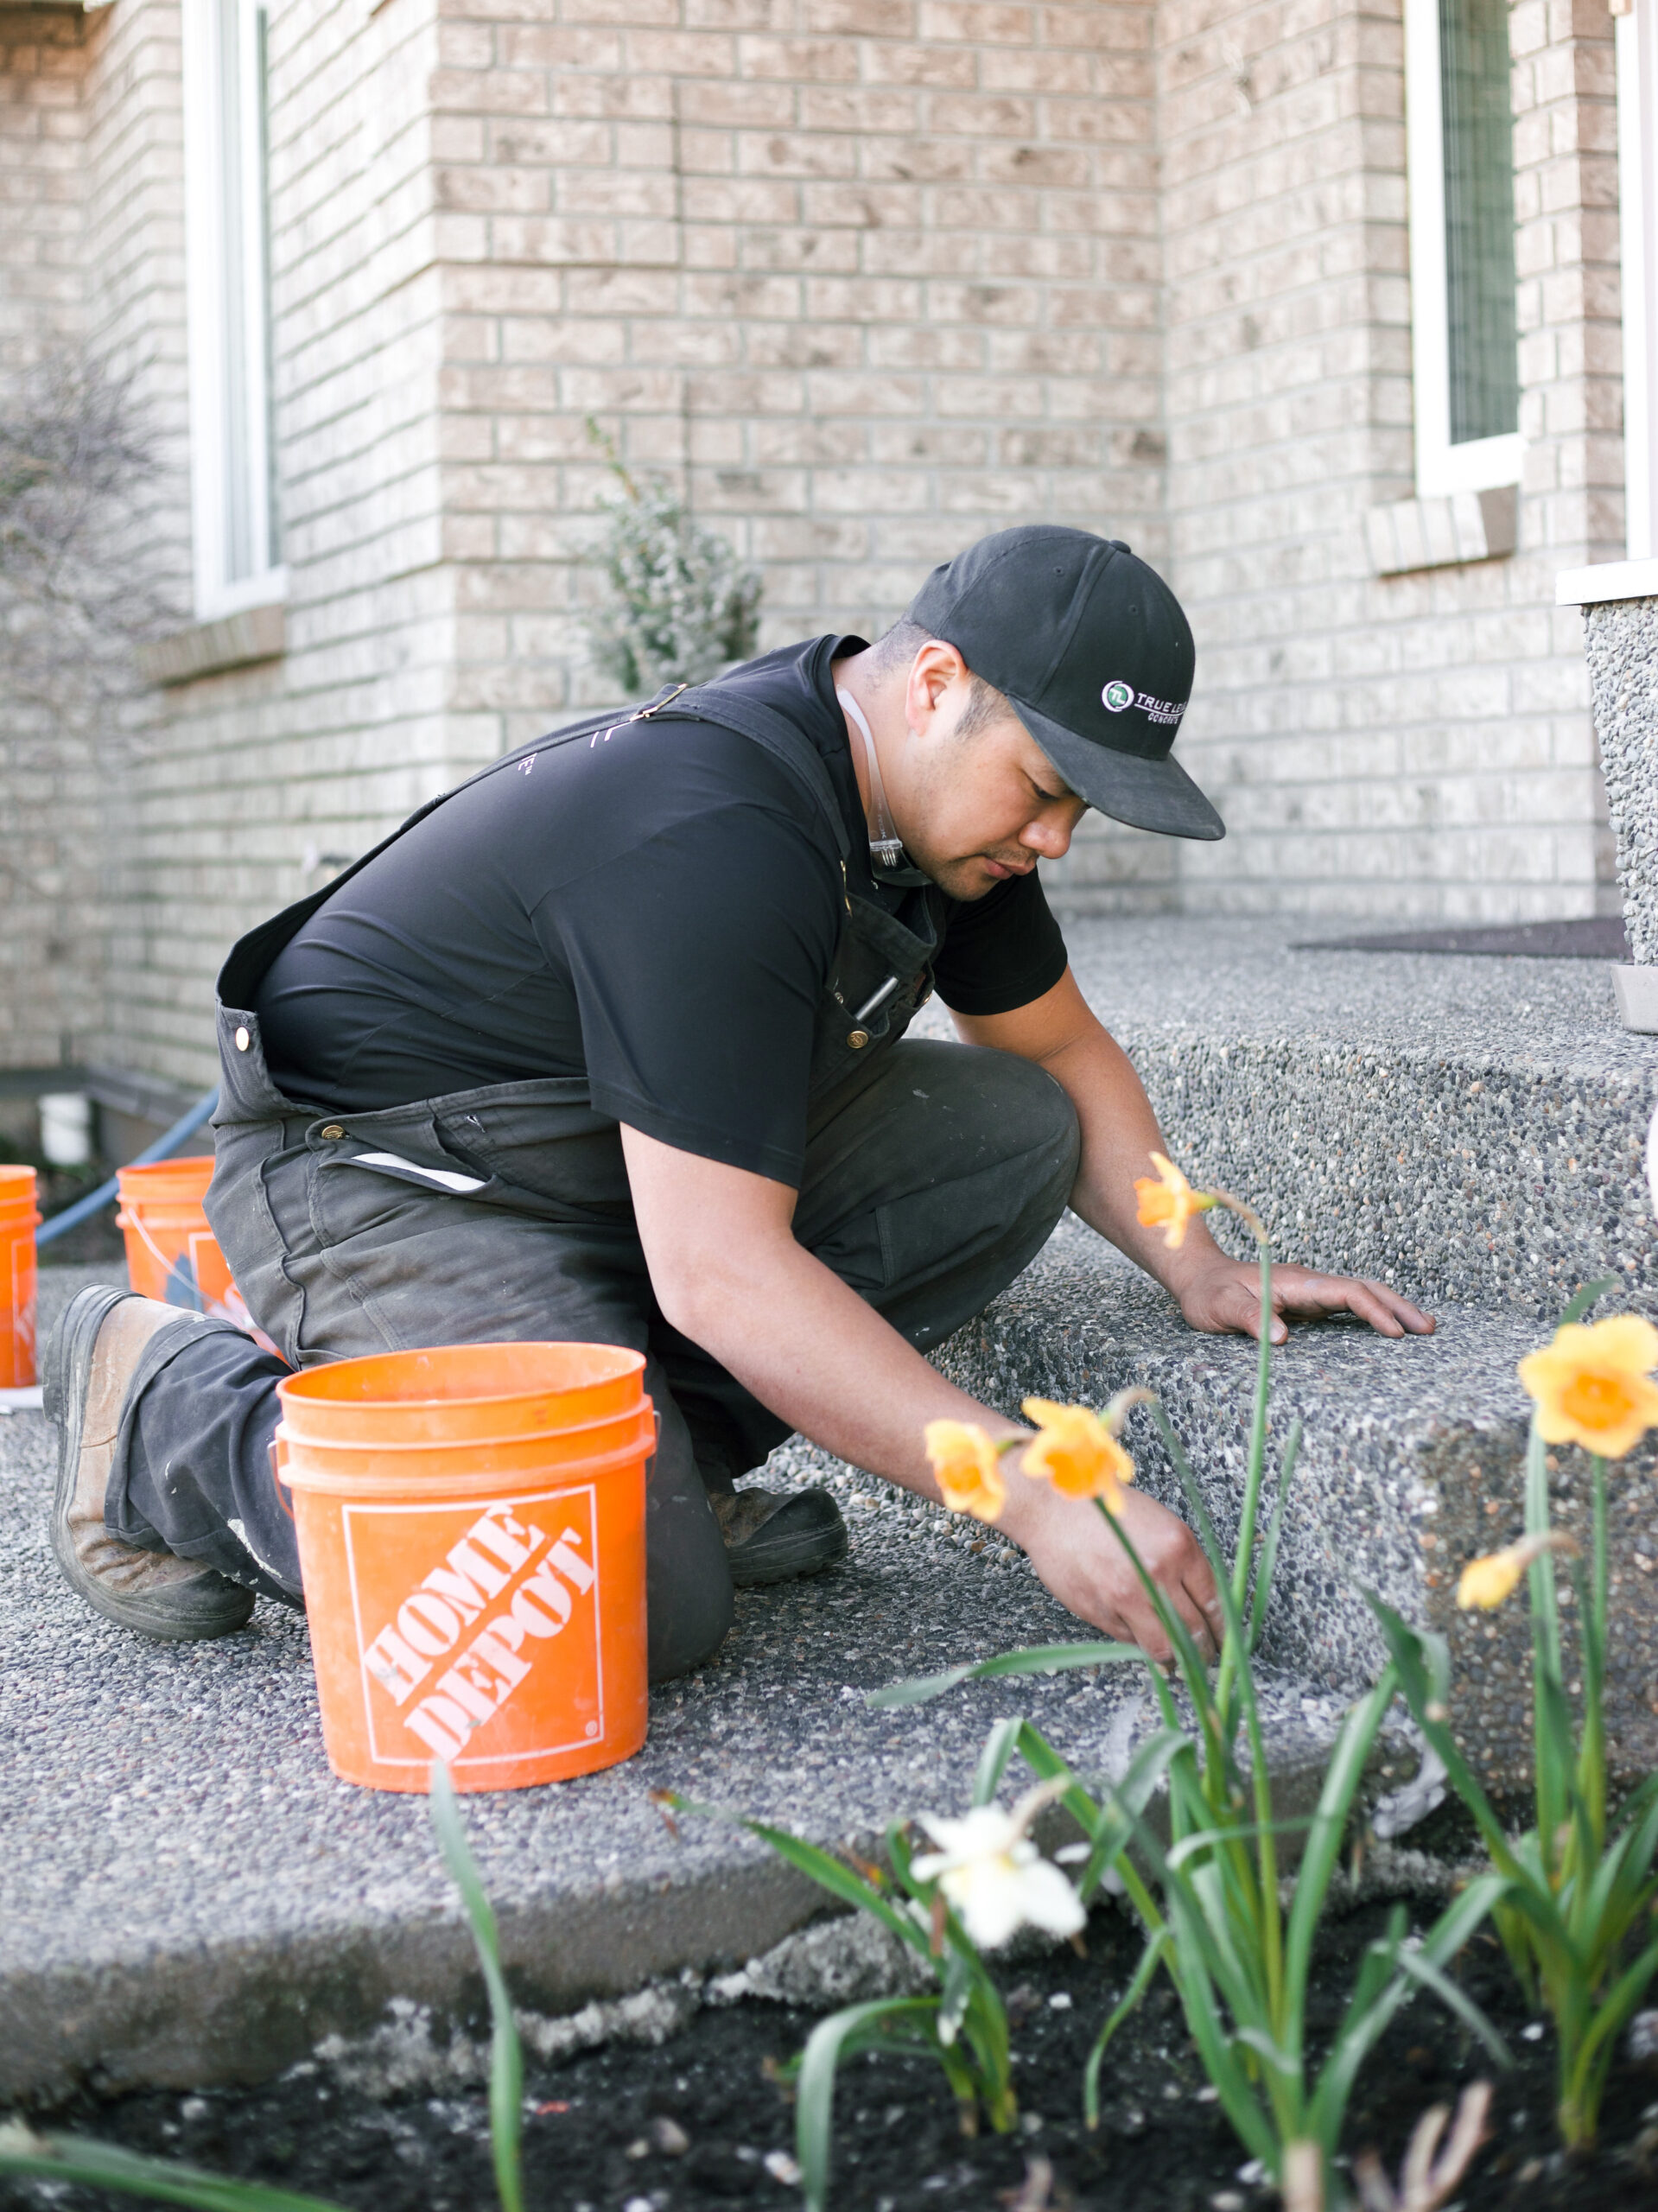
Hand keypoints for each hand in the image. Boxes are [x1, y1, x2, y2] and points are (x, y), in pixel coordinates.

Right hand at [1001, 1473, 1222, 1663]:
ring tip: (1179, 1659)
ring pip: (1162, 1646)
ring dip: (1175, 1657)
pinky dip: (1139, 1641)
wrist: (1052, 1508)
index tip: (1225, 1638)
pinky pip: (1129, 1640)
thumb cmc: (1107, 1509)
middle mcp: (1155, 1574)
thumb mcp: (1159, 1523)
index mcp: (1177, 1547)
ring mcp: (1125, 1596)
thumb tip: (1205, 1601)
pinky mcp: (1098, 1611)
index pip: (1214, 1601)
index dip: (1222, 1627)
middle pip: (1193, 1630)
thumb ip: (1184, 1561)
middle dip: (1204, 1649)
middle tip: (1207, 1655)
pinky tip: (1142, 1634)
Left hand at [1175, 1254, 1434, 1346]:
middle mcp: (1309, 1283)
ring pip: (1360, 1294)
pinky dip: (1373, 1312)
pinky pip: (1347, 1304)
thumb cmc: (1208, 1294)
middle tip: (1430, 1329)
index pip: (1345, 1292)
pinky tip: (1388, 1327)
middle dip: (1398, 1306)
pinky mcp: (1307, 1301)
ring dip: (1392, 1308)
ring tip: (1423, 1328)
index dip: (1373, 1311)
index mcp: (1295, 1282)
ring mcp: (1310, 1291)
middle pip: (1364, 1288)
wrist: (1198, 1277)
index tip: (1396, 1333)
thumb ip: (1249, 1320)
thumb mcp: (1220, 1308)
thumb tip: (1284, 1338)